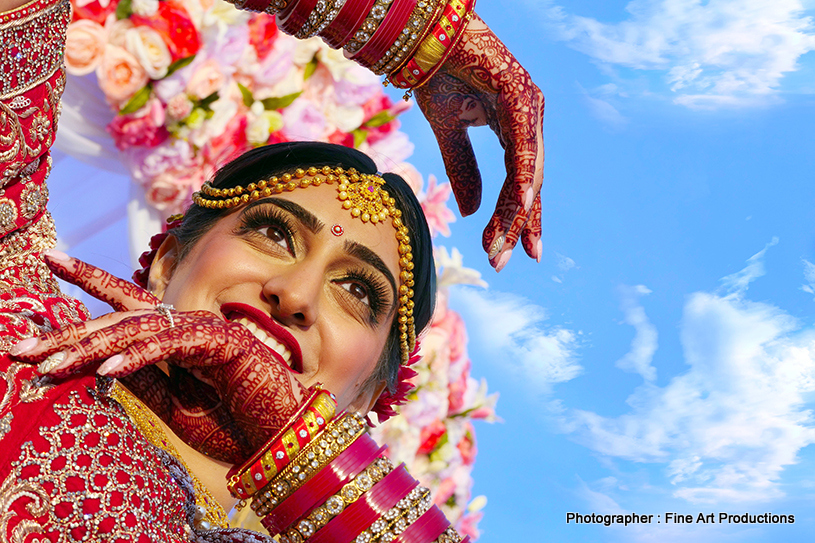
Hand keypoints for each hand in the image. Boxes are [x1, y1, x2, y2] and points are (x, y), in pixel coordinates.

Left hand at [13, 253, 307, 463]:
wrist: (280, 440)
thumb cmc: (233, 425)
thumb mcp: (171, 408)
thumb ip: (140, 381)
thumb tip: (97, 364)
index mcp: (174, 339)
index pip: (125, 305)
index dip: (88, 279)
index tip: (48, 259)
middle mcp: (186, 326)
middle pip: (119, 316)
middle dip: (69, 332)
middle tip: (19, 347)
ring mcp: (204, 330)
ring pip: (138, 328)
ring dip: (91, 348)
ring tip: (49, 365)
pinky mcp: (221, 341)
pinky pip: (168, 345)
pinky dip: (136, 356)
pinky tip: (104, 370)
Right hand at [414, 13, 543, 271]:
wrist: (425, 33)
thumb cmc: (438, 72)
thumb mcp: (448, 132)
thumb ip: (464, 170)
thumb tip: (474, 213)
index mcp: (515, 126)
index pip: (519, 181)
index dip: (515, 218)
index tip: (509, 253)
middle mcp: (529, 118)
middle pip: (528, 183)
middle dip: (517, 225)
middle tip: (505, 261)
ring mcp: (529, 106)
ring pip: (527, 171)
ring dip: (516, 211)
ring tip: (507, 247)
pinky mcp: (520, 95)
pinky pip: (522, 145)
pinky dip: (521, 177)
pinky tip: (521, 207)